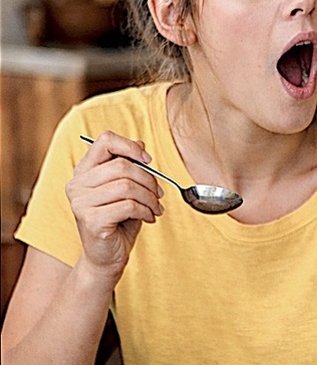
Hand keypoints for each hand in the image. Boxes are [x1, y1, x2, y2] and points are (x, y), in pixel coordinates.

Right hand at [65, 131, 163, 282]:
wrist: (107, 257)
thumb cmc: (119, 220)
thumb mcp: (126, 190)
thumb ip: (130, 167)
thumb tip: (140, 143)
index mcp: (84, 171)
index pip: (104, 141)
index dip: (130, 146)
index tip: (148, 160)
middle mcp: (77, 185)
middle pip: (122, 166)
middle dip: (148, 180)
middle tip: (158, 194)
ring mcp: (80, 203)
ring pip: (127, 186)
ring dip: (150, 198)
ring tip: (154, 208)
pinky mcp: (90, 220)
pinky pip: (128, 206)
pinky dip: (146, 211)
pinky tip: (148, 218)